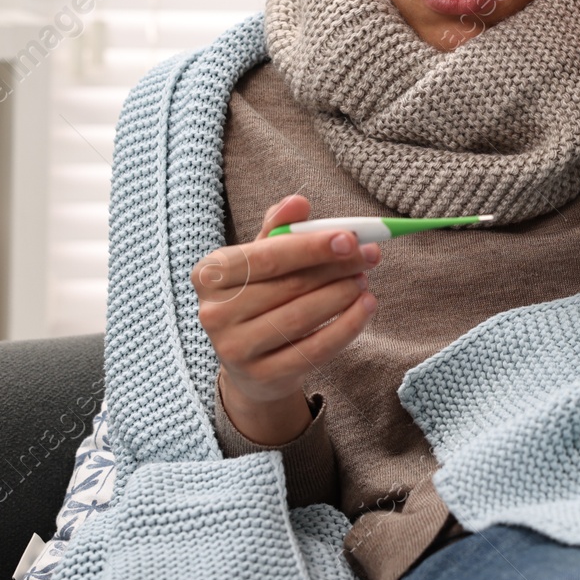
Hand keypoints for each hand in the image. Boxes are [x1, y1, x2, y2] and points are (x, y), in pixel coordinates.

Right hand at [192, 194, 379, 444]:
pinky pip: (314, 349)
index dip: (310, 246)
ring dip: (343, 295)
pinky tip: (365, 308)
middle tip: (371, 254)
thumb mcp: (261, 259)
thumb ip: (279, 228)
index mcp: (209, 274)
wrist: (250, 362)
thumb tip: (297, 202)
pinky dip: (347, 326)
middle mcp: (214, 313)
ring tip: (365, 280)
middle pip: (288, 285)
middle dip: (336, 267)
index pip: (265, 256)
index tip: (349, 238)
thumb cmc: (259, 295)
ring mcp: (235, 350)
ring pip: (302, 317)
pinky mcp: (263, 377)